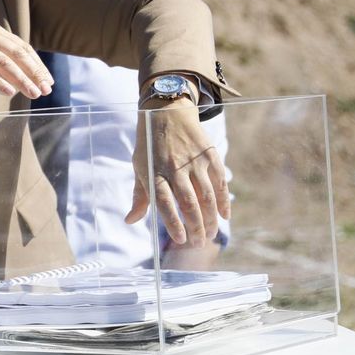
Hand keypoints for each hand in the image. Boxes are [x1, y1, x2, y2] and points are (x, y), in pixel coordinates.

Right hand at [0, 22, 52, 116]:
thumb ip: (0, 58)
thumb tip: (28, 76)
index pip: (22, 47)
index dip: (37, 64)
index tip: (47, 80)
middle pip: (17, 53)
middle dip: (34, 73)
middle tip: (46, 89)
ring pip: (4, 63)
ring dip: (22, 80)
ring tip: (34, 94)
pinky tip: (10, 93)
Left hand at [127, 100, 228, 244]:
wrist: (167, 111)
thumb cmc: (150, 145)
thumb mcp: (139, 166)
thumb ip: (140, 196)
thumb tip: (130, 220)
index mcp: (154, 172)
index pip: (163, 202)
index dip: (172, 222)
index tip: (180, 239)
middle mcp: (175, 167)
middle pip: (188, 202)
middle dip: (195, 226)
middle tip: (198, 243)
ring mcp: (194, 161)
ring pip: (206, 195)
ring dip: (210, 218)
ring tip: (210, 234)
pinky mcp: (209, 155)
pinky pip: (219, 182)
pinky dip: (223, 200)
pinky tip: (224, 215)